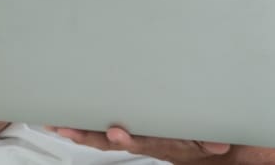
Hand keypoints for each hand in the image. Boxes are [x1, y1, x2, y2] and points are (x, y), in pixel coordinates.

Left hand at [51, 126, 229, 162]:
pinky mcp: (126, 132)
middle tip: (66, 128)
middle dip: (87, 136)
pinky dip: (83, 127)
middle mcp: (140, 141)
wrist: (199, 152)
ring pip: (100, 137)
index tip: (115, 132)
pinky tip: (67, 121)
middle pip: (109, 141)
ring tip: (55, 123)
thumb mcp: (211, 143)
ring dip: (77, 132)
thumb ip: (211, 142)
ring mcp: (132, 138)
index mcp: (159, 142)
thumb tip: (219, 145)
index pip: (140, 141)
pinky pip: (101, 130)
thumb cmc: (200, 143)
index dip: (126, 139)